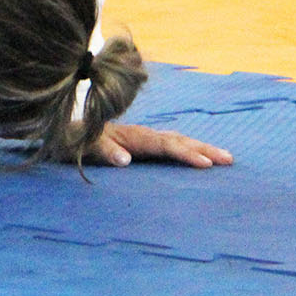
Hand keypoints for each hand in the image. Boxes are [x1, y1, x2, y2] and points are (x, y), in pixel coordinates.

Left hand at [88, 123, 232, 168]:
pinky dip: (190, 149)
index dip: (186, 154)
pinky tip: (201, 155)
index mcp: (133, 136)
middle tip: (229, 160)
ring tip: (226, 158)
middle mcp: (142, 135)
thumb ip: (103, 151)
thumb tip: (125, 160)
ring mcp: (144, 138)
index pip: (165, 145)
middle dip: (204, 149)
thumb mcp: (84, 147)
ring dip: (202, 148)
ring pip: (179, 141)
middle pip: (179, 140)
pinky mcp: (143, 144)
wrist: (66, 131)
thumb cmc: (75, 141)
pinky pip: (172, 145)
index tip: (206, 164)